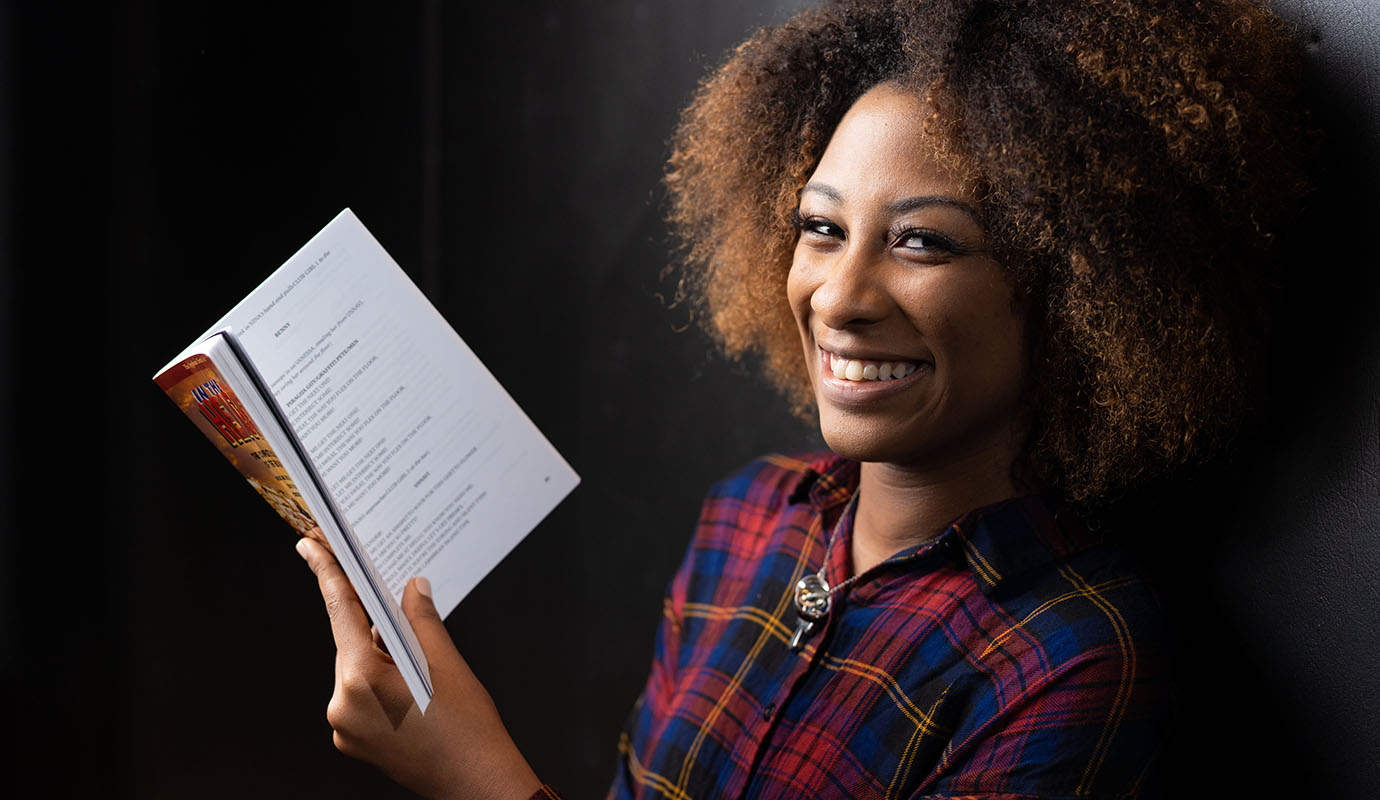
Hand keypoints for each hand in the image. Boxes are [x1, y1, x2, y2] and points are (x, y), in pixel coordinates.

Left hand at [296, 535, 541, 799]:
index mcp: (361, 680)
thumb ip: (421, 619)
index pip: (341, 611)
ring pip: (357, 669)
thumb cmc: (467, 730)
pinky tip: (412, 681)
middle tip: (398, 600)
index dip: (327, 572)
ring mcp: (346, 728)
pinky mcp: (355, 741)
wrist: (477, 783)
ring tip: (421, 660)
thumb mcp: (446, 663)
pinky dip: (381, 679)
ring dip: (381, 654)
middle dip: (374, 622)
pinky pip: (361, 695)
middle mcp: (343, 706)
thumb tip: (411, 589)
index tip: (312, 546)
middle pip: (350, 642)